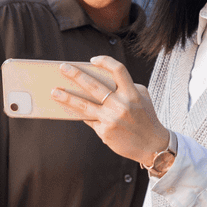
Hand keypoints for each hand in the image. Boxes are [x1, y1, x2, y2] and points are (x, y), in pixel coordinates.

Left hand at [54, 57, 169, 163]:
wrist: (152, 146)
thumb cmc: (146, 118)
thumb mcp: (142, 98)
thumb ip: (126, 87)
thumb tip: (99, 82)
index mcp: (132, 94)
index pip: (118, 70)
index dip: (105, 61)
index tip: (92, 60)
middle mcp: (121, 105)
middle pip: (94, 86)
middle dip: (76, 75)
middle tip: (63, 67)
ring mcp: (111, 119)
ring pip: (84, 105)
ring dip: (67, 97)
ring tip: (54, 91)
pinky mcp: (104, 132)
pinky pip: (89, 120)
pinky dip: (82, 114)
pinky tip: (69, 110)